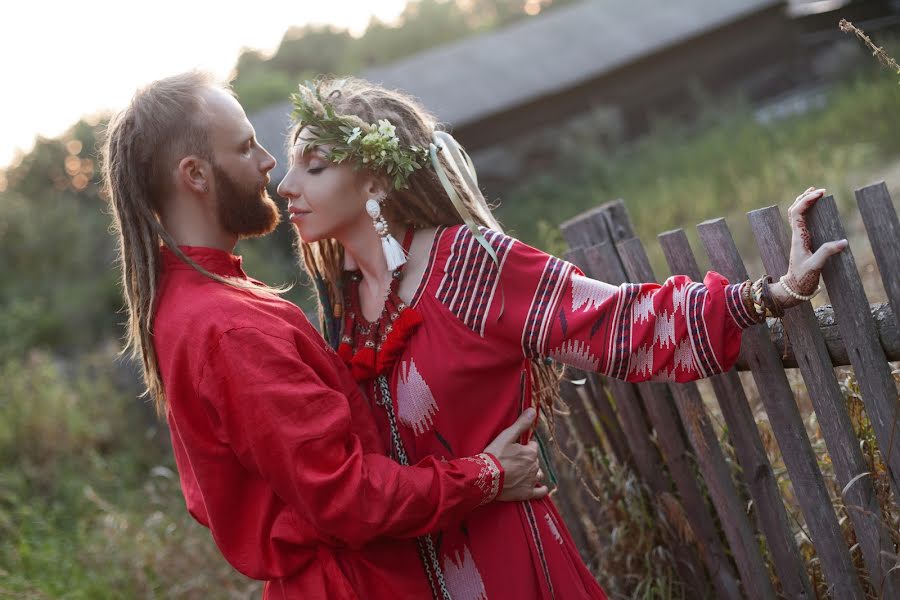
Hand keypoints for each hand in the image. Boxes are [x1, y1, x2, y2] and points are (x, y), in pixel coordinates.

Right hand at [483, 408, 548, 501]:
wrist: (485, 477)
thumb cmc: (495, 455)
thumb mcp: (506, 436)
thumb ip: (521, 424)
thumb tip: (533, 410)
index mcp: (530, 453)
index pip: (533, 447)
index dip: (526, 447)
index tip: (517, 448)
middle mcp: (534, 466)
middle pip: (535, 461)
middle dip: (528, 460)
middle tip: (516, 460)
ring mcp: (531, 481)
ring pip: (538, 474)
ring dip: (534, 472)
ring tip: (525, 472)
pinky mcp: (526, 493)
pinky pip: (539, 492)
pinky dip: (542, 490)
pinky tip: (542, 489)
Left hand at [773, 187, 847, 307]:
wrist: (793, 288)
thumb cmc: (802, 278)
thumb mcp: (815, 266)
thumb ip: (827, 253)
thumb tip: (843, 242)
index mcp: (798, 238)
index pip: (797, 213)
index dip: (807, 200)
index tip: (820, 193)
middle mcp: (796, 236)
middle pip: (795, 210)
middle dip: (804, 198)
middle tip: (818, 190)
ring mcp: (798, 238)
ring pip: (796, 216)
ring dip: (803, 203)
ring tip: (814, 194)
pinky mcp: (802, 243)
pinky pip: (801, 223)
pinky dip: (806, 213)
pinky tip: (813, 211)